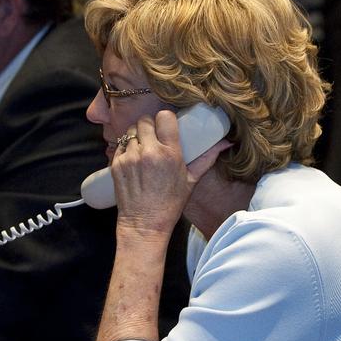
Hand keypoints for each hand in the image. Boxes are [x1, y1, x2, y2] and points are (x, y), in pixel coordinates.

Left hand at [111, 111, 229, 237]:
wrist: (144, 223)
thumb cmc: (170, 203)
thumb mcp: (191, 180)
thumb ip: (206, 158)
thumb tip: (225, 143)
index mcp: (169, 153)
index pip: (164, 117)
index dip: (165, 119)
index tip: (167, 125)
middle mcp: (149, 152)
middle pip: (145, 120)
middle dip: (150, 126)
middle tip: (154, 136)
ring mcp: (130, 157)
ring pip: (131, 131)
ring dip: (137, 136)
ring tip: (144, 149)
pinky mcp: (116, 164)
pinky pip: (120, 144)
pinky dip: (126, 148)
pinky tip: (134, 159)